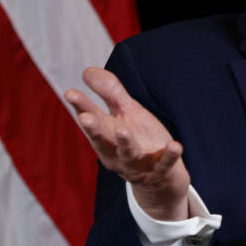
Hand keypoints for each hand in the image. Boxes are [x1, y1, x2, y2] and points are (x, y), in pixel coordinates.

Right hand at [65, 67, 190, 220]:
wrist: (161, 175)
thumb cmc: (138, 139)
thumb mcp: (125, 112)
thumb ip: (109, 92)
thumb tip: (87, 70)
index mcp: (106, 136)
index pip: (91, 119)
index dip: (81, 106)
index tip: (70, 93)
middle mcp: (116, 152)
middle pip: (103, 139)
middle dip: (94, 128)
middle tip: (85, 117)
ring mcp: (138, 163)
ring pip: (128, 154)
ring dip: (125, 143)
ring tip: (123, 129)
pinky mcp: (159, 170)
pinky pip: (165, 164)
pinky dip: (169, 155)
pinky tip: (175, 145)